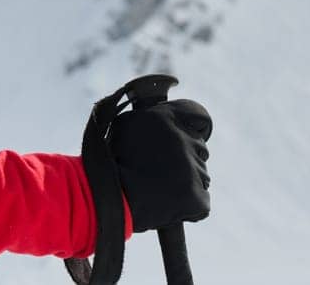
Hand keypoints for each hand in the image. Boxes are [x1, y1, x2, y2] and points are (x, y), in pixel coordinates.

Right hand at [107, 99, 211, 232]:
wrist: (108, 199)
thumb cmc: (111, 161)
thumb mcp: (124, 124)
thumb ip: (149, 113)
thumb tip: (164, 104)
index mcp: (168, 117)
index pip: (200, 117)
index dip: (197, 128)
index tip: (189, 137)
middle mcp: (184, 138)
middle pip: (199, 149)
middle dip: (186, 159)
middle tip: (162, 170)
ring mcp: (193, 168)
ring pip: (200, 175)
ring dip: (186, 182)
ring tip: (159, 189)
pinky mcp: (196, 195)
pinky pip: (201, 201)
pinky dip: (189, 206)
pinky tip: (167, 205)